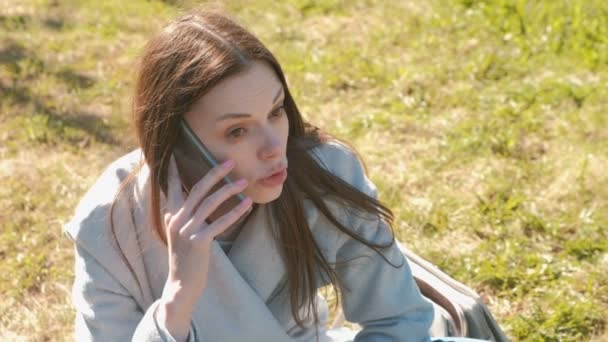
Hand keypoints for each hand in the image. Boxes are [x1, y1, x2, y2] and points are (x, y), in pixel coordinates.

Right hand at [160, 155, 252, 310]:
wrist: (181, 284)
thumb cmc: (186, 257)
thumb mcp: (179, 233)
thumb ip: (184, 216)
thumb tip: (192, 201)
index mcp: (171, 215)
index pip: (172, 187)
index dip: (175, 171)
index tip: (176, 153)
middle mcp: (177, 219)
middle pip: (197, 189)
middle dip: (214, 173)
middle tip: (229, 161)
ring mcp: (187, 230)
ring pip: (210, 203)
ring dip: (229, 190)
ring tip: (244, 182)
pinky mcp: (199, 242)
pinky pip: (220, 222)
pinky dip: (235, 212)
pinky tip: (248, 205)